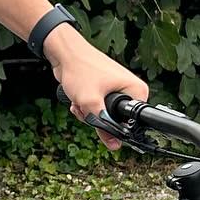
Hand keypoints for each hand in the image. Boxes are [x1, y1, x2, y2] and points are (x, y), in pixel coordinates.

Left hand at [44, 27, 148, 150]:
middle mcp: (128, 90)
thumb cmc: (80, 69)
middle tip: (86, 106)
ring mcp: (115, 91)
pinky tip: (76, 98)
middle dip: (96, 118)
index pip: (133, 121)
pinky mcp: (102, 92)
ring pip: (102, 117)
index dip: (116, 127)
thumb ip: (103, 126)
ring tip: (80, 99)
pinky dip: (84, 107)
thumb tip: (114, 145)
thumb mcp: (91, 102)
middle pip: (116, 121)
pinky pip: (95, 109)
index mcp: (135, 90)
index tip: (100, 120)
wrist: (64, 54)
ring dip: (87, 113)